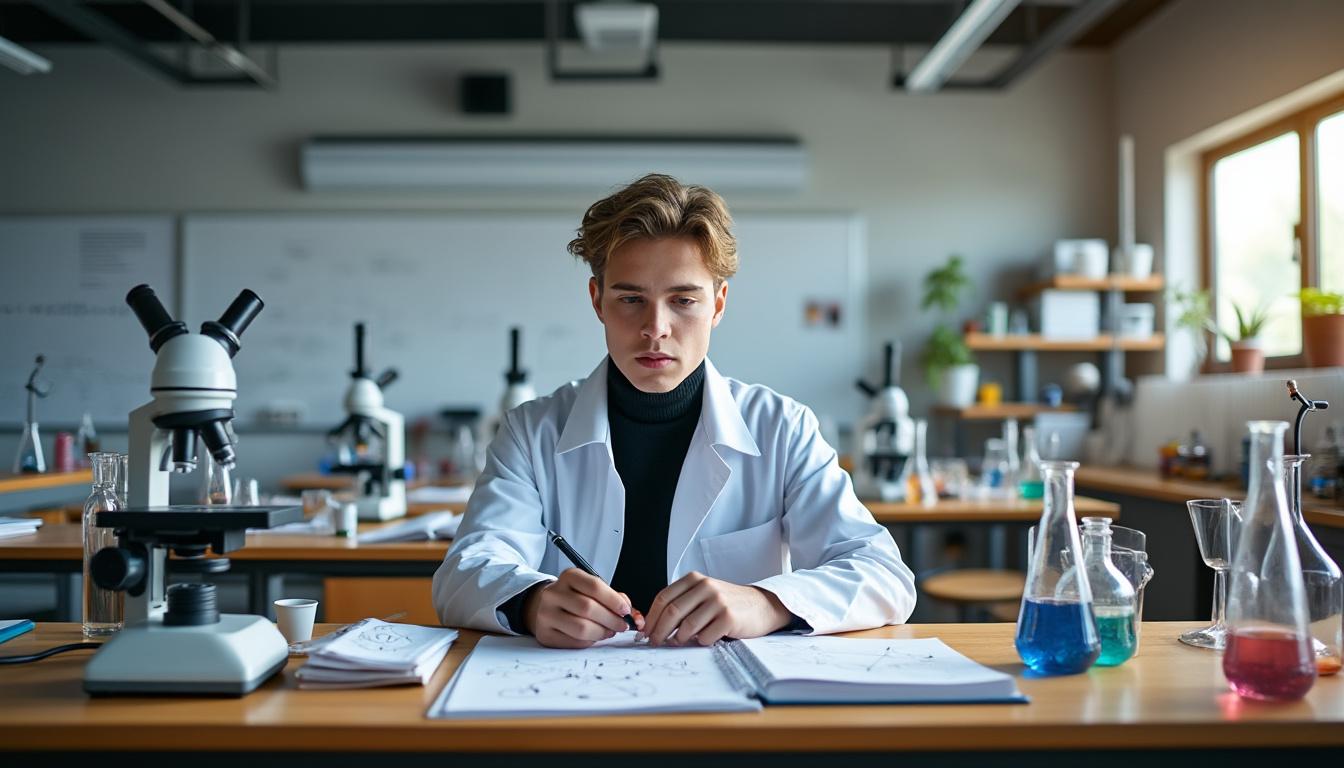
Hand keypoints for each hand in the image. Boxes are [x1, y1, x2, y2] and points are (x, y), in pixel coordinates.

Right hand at [523, 568, 644, 648]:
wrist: (546, 606)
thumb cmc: (576, 597)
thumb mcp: (591, 589)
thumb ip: (613, 598)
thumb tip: (632, 614)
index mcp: (569, 577)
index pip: (594, 586)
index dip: (614, 600)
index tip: (626, 611)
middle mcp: (553, 593)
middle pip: (588, 608)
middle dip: (611, 619)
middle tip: (622, 626)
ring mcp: (546, 614)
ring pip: (581, 628)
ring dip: (602, 632)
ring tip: (609, 631)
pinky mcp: (544, 634)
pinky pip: (574, 642)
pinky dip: (589, 641)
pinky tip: (594, 636)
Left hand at [641, 572, 791, 646]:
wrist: (760, 606)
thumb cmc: (727, 603)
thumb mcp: (702, 594)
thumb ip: (681, 603)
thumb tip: (653, 625)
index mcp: (694, 579)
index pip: (663, 598)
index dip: (651, 617)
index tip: (645, 631)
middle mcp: (705, 587)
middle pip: (671, 612)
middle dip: (659, 632)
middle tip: (654, 643)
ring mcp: (718, 601)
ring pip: (687, 627)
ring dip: (679, 639)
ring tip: (680, 642)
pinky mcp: (729, 617)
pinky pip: (705, 637)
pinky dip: (700, 642)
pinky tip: (704, 639)